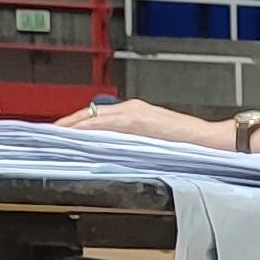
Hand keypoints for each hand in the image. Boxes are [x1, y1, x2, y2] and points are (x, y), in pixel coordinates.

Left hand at [64, 99, 227, 146]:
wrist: (210, 141)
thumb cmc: (188, 145)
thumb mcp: (154, 142)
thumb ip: (132, 142)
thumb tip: (109, 152)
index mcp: (135, 113)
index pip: (98, 116)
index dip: (78, 123)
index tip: (62, 132)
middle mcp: (132, 108)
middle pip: (90, 113)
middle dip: (69, 123)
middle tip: (49, 133)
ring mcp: (134, 112)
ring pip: (94, 116)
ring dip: (73, 125)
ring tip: (56, 135)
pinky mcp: (137, 119)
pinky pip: (104, 122)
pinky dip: (86, 127)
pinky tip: (75, 135)